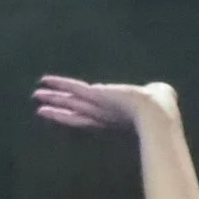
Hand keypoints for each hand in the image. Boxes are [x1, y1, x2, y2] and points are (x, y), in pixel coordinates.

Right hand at [32, 76, 179, 130]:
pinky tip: (45, 81)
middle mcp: (103, 113)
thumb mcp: (158, 99)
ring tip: (36, 96)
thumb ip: (156, 94)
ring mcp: (97, 105)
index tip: (67, 113)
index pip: (91, 116)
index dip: (78, 115)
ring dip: (53, 98)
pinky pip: (74, 88)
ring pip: (71, 101)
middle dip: (59, 111)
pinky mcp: (95, 94)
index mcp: (115, 116)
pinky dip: (59, 84)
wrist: (157, 113)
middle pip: (76, 113)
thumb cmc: (163, 107)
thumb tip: (163, 89)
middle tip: (41, 110)